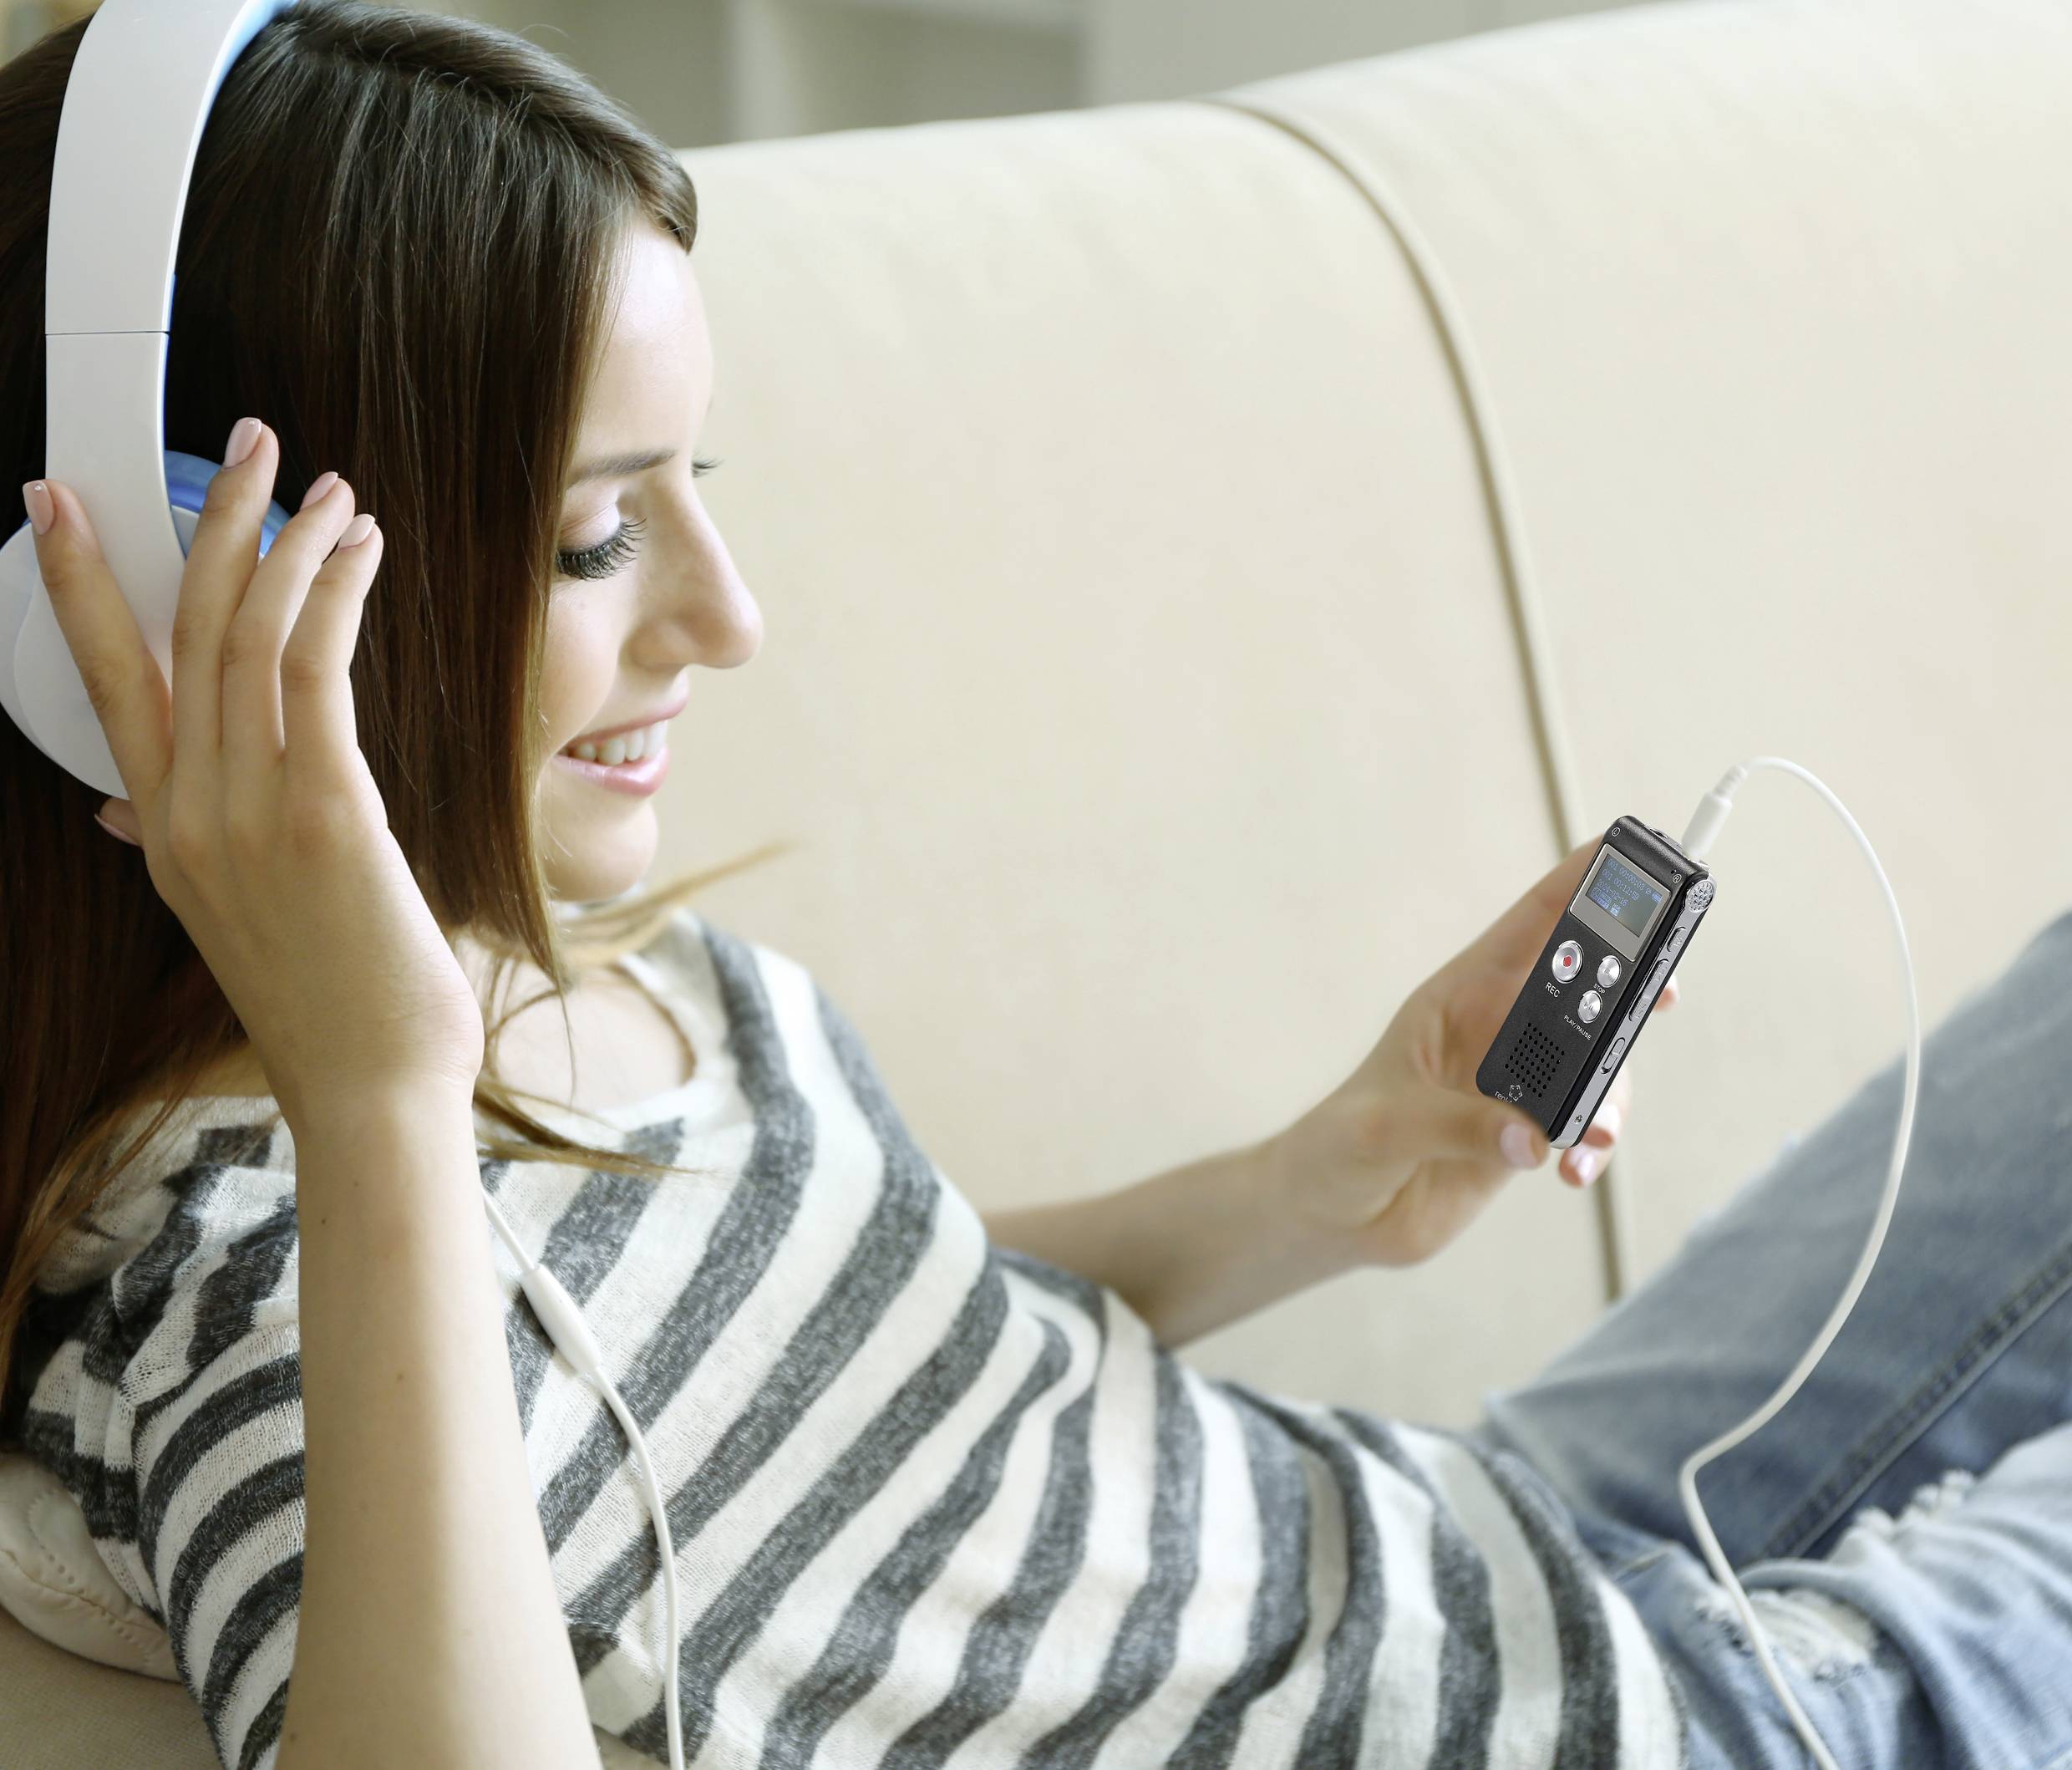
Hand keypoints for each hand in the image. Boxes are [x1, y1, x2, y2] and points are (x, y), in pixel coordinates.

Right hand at [27, 421, 485, 1119]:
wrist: (370, 1086)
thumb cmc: (330, 1000)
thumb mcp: (231, 918)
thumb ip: (184, 845)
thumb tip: (134, 807)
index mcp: (162, 830)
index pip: (105, 679)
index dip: (75, 581)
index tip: (53, 502)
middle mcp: (185, 810)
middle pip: (176, 632)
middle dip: (207, 521)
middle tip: (247, 444)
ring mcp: (246, 808)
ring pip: (244, 635)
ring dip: (287, 543)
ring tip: (329, 488)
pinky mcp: (324, 808)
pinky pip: (313, 668)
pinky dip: (333, 593)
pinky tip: (361, 550)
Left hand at [1269, 835, 1682, 1267]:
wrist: (1332, 1215)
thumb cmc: (1337, 1146)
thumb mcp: (1384, 1127)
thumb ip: (1455, 1124)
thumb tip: (1532, 1134)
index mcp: (1458, 997)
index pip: (1530, 927)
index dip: (1580, 885)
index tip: (1635, 856)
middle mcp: (1497, 1030)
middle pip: (1584, 988)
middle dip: (1630, 987)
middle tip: (1662, 994)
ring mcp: (1518, 1082)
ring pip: (1598, 1064)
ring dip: (1609, 1094)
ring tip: (1594, 1132)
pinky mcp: (1529, 1133)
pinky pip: (1585, 1126)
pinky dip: (1592, 1146)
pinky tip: (1572, 1170)